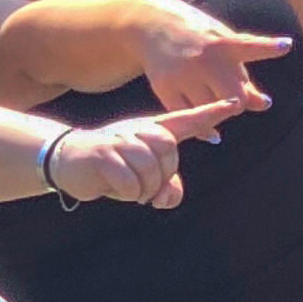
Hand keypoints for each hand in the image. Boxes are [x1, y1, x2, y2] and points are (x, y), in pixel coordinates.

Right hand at [51, 101, 239, 207]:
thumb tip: (168, 197)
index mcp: (152, 130)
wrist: (66, 160)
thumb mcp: (142, 179)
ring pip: (150, 169)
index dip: (211, 114)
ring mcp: (120, 140)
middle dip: (162, 176)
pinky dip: (129, 193)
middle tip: (147, 187)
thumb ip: (165, 187)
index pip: (186, 120)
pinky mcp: (103, 154)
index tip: (236, 104)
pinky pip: (130, 182)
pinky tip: (118, 189)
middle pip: (169, 151)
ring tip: (133, 190)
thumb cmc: (111, 168)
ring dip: (144, 189)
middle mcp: (139, 130)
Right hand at [135, 0, 284, 118]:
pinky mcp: (165, 87)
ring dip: (221, 114)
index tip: (286, 45)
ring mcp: (183, 74)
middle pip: (235, 97)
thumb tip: (265, 105)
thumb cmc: (199, 37)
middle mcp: (204, 59)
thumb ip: (244, 74)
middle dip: (240, 102)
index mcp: (223, 43)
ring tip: (220, 108)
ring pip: (212, 111)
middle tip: (236, 99)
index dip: (268, 47)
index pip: (250, 46)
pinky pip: (190, 117)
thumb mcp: (222, 44)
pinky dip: (204, 129)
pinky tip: (213, 134)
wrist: (151, 25)